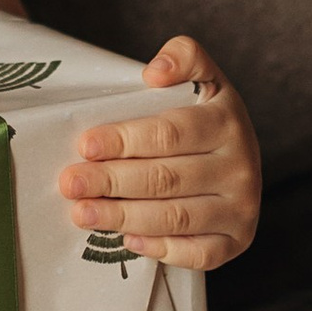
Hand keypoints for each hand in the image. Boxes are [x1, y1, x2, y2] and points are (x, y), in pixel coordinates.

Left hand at [57, 36, 261, 269]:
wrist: (240, 159)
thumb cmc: (205, 117)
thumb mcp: (202, 78)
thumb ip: (184, 57)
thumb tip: (154, 73)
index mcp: (227, 122)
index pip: (169, 134)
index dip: (124, 141)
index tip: (84, 145)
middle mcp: (240, 167)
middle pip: (166, 178)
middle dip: (111, 181)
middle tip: (70, 183)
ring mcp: (241, 208)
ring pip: (175, 218)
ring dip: (123, 216)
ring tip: (81, 212)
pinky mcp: (236, 241)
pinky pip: (196, 253)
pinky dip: (160, 248)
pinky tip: (126, 239)